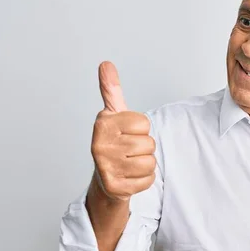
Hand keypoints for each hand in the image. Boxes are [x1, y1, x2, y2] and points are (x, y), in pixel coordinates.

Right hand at [90, 61, 155, 200]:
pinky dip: (144, 180)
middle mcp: (100, 144)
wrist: (106, 179)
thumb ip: (111, 90)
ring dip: (145, 165)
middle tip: (129, 152)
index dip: (141, 129)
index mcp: (103, 123)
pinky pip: (148, 179)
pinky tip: (130, 177)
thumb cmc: (114, 143)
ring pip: (150, 162)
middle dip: (144, 149)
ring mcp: (106, 167)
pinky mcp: (114, 186)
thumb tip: (105, 64)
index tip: (126, 133)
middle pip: (149, 144)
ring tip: (129, 164)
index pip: (144, 123)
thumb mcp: (113, 115)